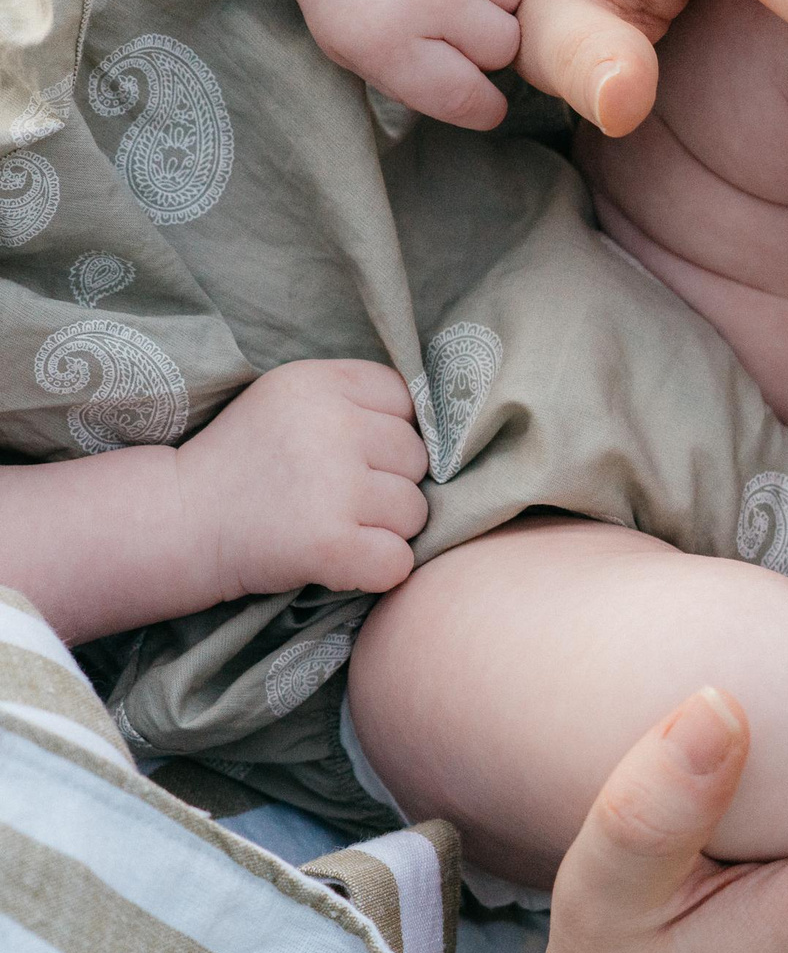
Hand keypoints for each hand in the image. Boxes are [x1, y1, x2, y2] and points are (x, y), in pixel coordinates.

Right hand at [176, 359, 430, 600]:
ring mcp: (333, 485)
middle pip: (418, 459)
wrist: (178, 520)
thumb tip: (443, 430)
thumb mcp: (290, 402)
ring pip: (416, 513)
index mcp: (319, 382)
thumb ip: (355, 402)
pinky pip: (399, 562)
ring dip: (383, 529)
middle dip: (389, 483)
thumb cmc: (245, 463)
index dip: (390, 432)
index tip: (353, 453)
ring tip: (330, 525)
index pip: (406, 400)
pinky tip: (337, 559)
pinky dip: (375, 570)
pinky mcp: (330, 542)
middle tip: (334, 497)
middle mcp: (332, 426)